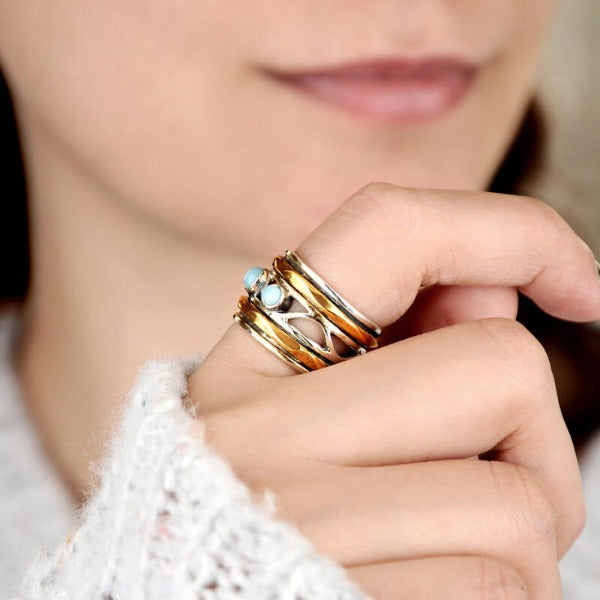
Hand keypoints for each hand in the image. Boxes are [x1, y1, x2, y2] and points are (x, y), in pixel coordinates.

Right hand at [188, 183, 599, 598]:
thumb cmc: (268, 524)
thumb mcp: (301, 424)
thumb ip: (401, 345)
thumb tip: (499, 289)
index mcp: (247, 366)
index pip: (388, 231)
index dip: (507, 231)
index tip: (580, 281)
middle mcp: (254, 431)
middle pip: (500, 365)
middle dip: (535, 436)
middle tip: (488, 481)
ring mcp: (296, 523)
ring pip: (521, 499)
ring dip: (521, 537)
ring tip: (440, 556)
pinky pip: (504, 590)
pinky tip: (426, 599)